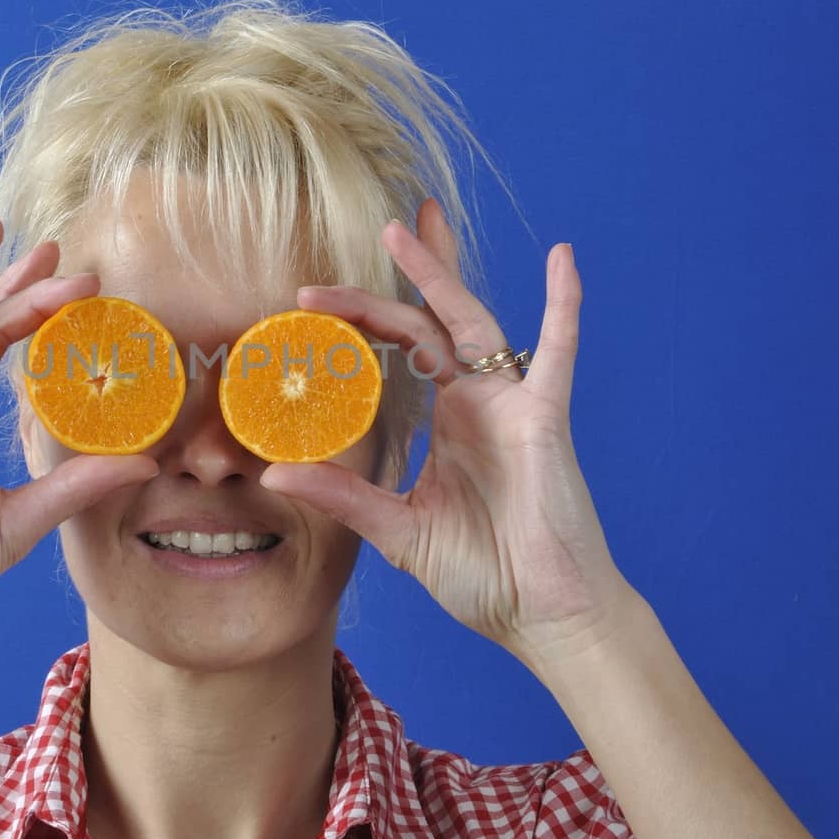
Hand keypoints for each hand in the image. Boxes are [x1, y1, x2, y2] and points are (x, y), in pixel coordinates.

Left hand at [260, 200, 633, 672]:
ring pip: (472, 321)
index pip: (400, 350)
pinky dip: (563, 305)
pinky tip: (561, 259)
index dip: (359, 320)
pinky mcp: (544, 418)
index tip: (309, 300)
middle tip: (374, 228)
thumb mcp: (396, 529)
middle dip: (401, 274)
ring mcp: (511, 404)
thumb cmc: (483, 574)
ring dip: (443, 273)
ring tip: (414, 223)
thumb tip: (275, 470)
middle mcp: (477, 402)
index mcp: (448, 422)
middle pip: (431, 320)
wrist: (543, 615)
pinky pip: (556, 352)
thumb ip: (343, 495)